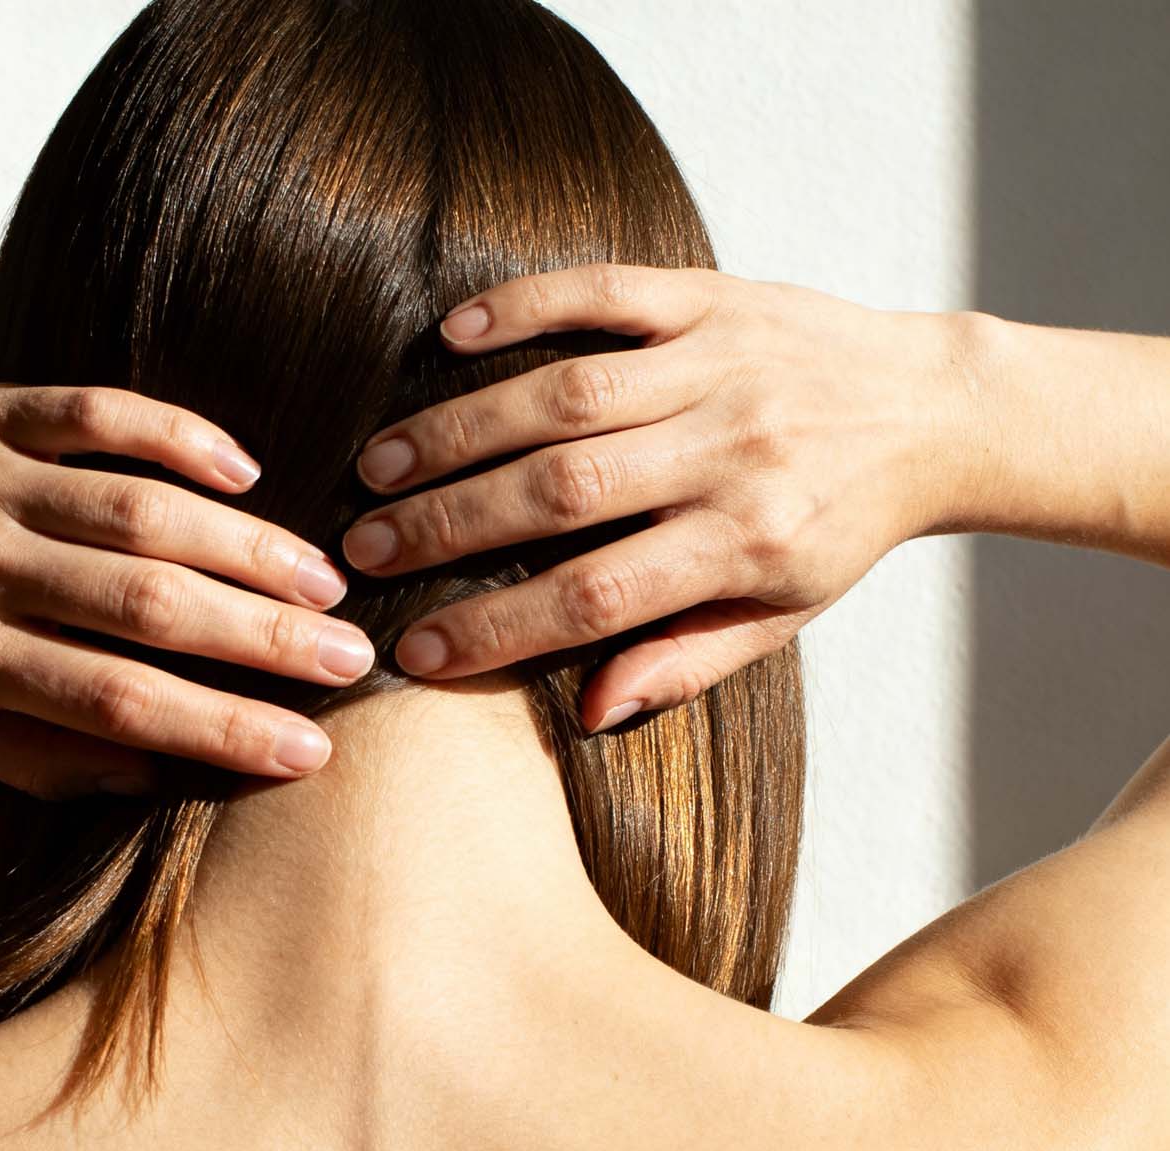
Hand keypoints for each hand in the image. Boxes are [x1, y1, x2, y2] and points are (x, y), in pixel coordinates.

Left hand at [0, 387, 373, 795]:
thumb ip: (45, 759)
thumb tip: (163, 776)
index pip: (120, 703)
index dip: (222, 727)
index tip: (309, 750)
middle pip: (147, 606)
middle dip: (263, 638)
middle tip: (354, 661)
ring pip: (139, 510)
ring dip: (246, 545)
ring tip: (324, 582)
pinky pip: (97, 413)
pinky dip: (179, 438)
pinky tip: (244, 476)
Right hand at [342, 264, 973, 727]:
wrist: (932, 408)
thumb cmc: (838, 528)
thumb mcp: (780, 613)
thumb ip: (685, 662)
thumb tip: (589, 714)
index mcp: (744, 544)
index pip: (597, 597)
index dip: (499, 628)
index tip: (416, 654)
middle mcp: (729, 451)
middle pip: (563, 493)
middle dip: (451, 524)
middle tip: (361, 550)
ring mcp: (720, 364)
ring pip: (567, 394)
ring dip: (461, 429)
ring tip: (380, 465)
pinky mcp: (714, 296)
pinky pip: (609, 292)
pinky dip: (526, 305)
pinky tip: (451, 332)